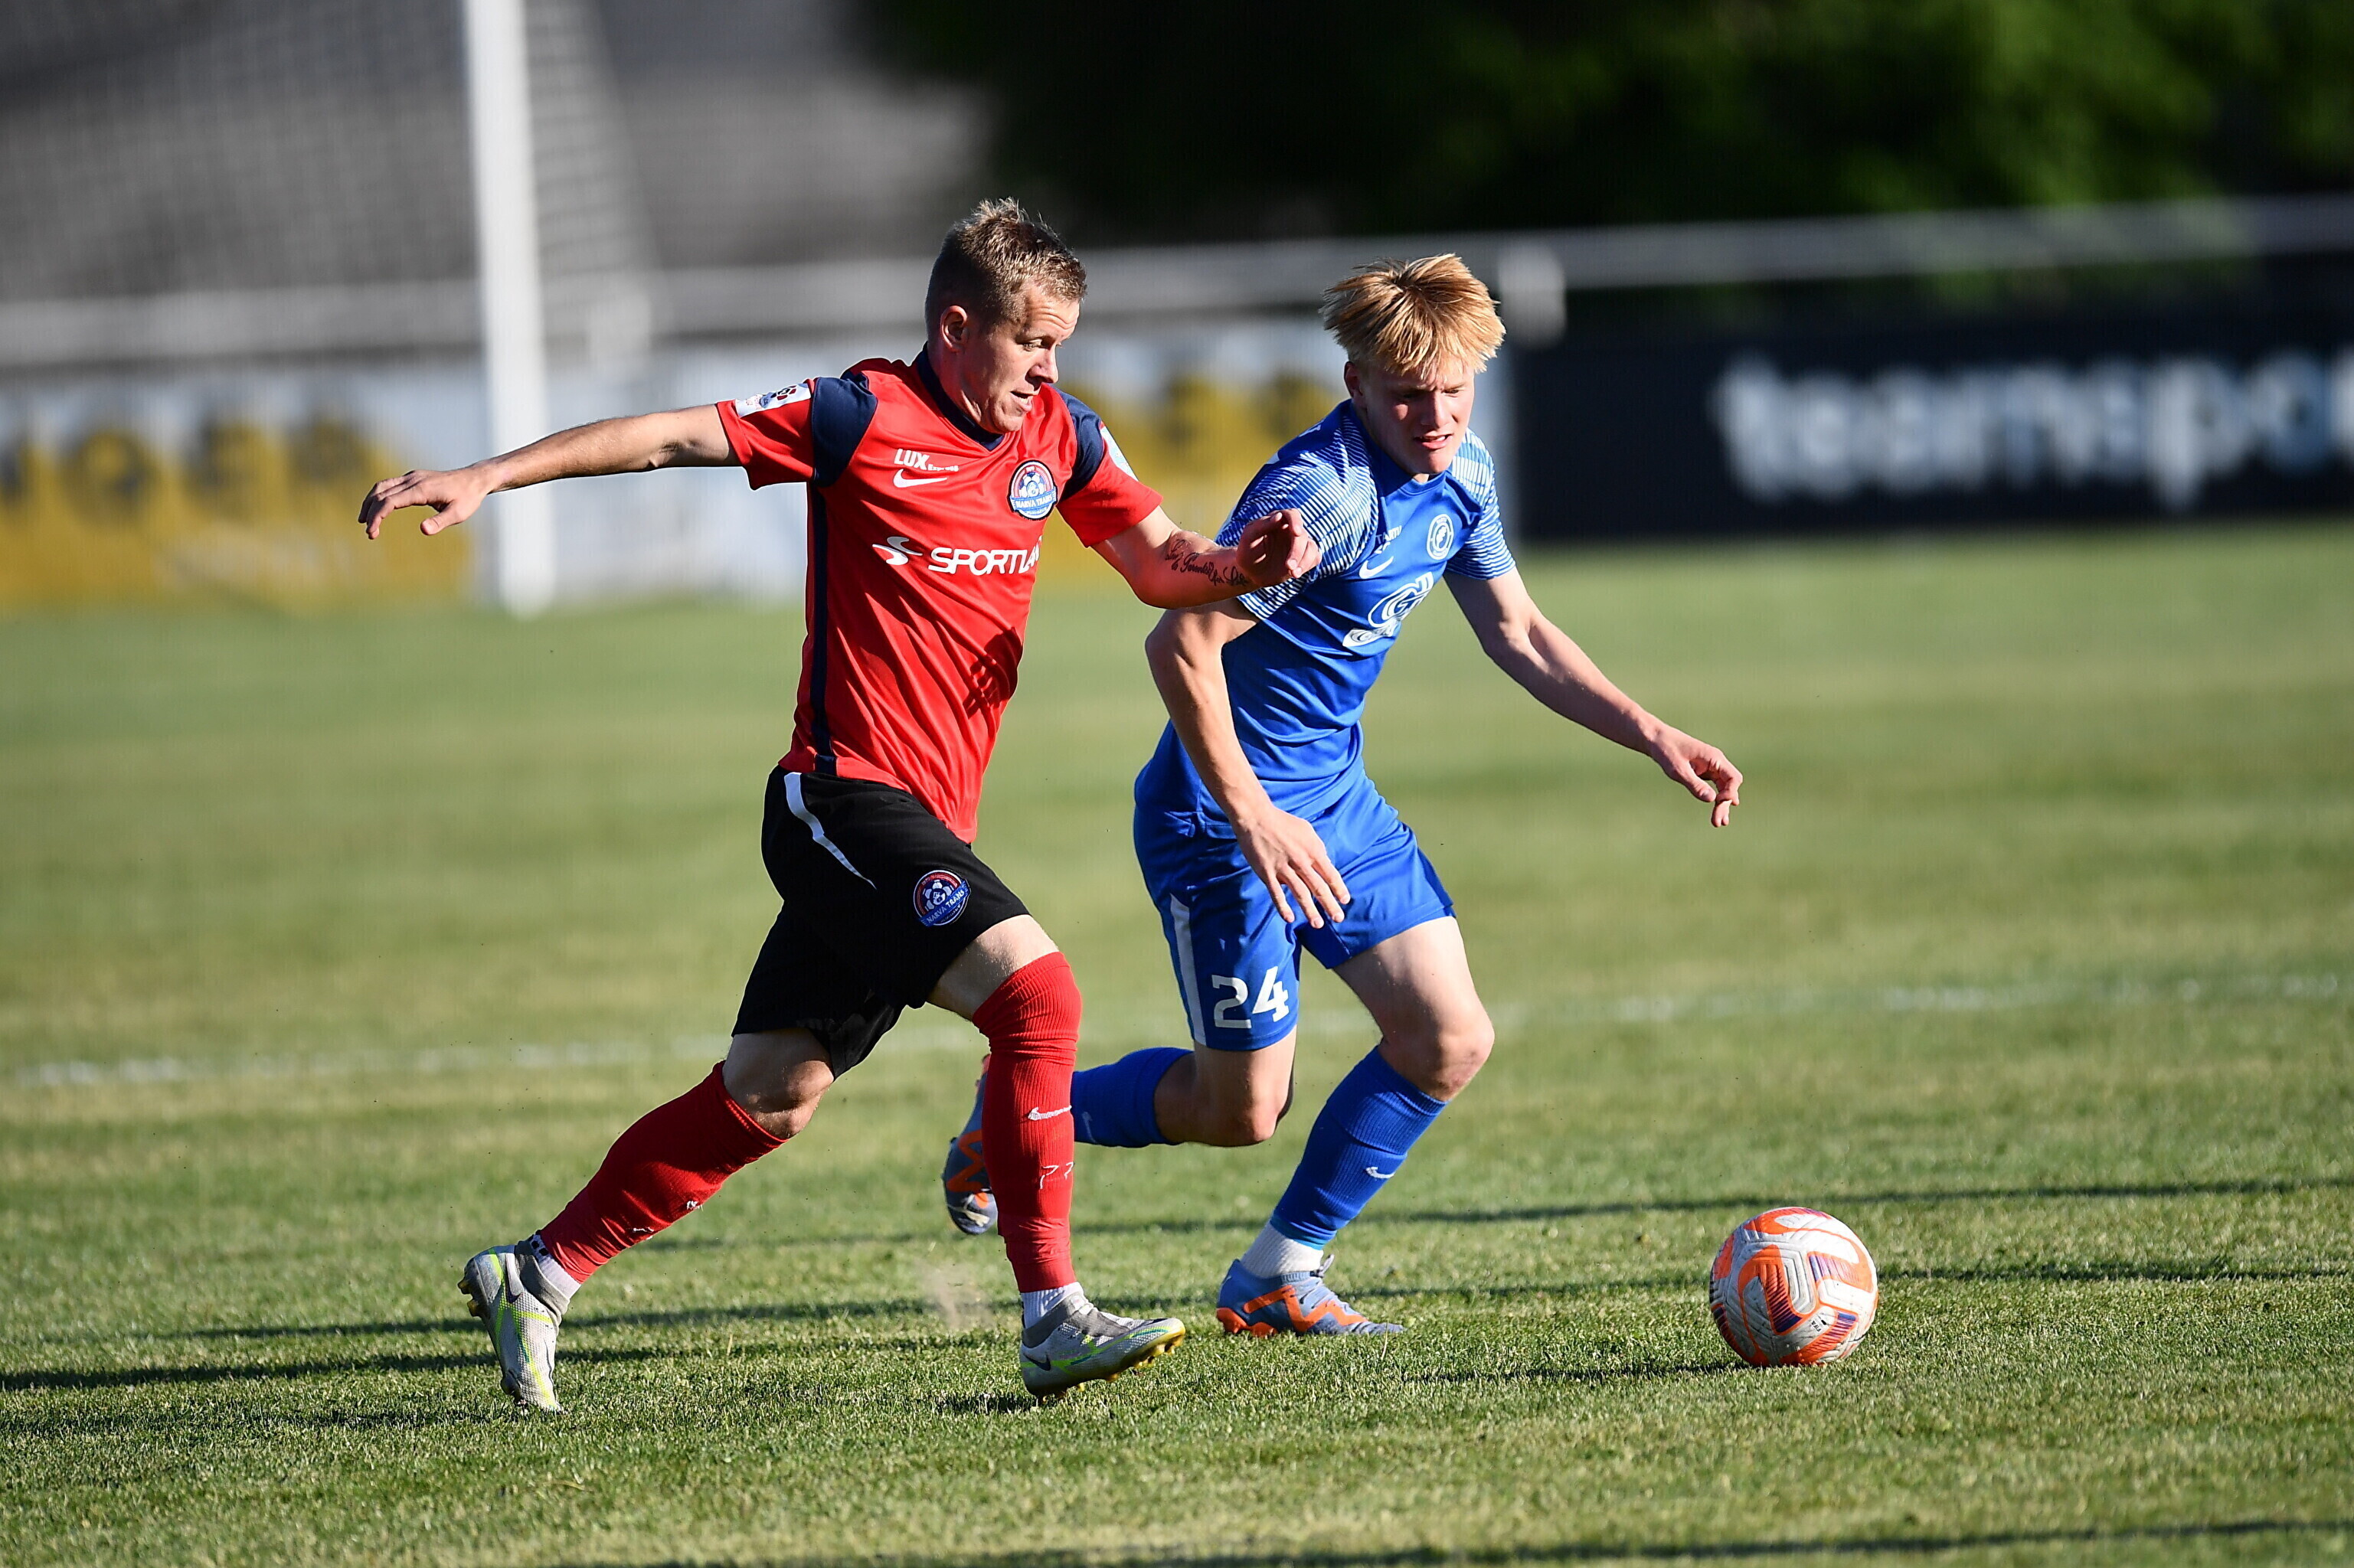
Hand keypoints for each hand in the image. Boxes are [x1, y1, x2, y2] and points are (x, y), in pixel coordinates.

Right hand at [359, 466, 495, 539]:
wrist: (475, 479)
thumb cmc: (468, 498)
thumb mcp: (458, 514)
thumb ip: (440, 522)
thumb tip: (422, 530)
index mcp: (421, 489)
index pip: (390, 501)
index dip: (378, 516)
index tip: (372, 532)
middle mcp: (413, 480)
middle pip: (381, 494)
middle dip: (371, 513)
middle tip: (369, 533)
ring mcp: (412, 477)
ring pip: (382, 486)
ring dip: (370, 502)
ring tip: (364, 521)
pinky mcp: (413, 477)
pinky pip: (389, 485)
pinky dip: (379, 496)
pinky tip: (377, 508)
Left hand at [1230, 508, 1318, 588]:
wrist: (1250, 573)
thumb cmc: (1247, 552)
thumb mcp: (1249, 538)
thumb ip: (1262, 525)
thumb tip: (1279, 515)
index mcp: (1278, 520)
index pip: (1292, 515)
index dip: (1296, 522)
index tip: (1296, 533)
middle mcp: (1291, 530)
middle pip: (1302, 535)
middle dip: (1297, 551)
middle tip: (1288, 566)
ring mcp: (1299, 543)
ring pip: (1311, 547)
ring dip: (1304, 561)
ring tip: (1292, 573)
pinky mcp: (1304, 557)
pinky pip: (1315, 557)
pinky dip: (1307, 565)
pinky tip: (1295, 574)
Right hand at [1233, 804, 1349, 927]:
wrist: (1256, 817)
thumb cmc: (1283, 822)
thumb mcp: (1307, 830)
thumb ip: (1317, 847)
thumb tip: (1324, 861)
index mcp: (1312, 850)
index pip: (1330, 874)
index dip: (1339, 889)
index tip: (1345, 901)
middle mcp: (1300, 861)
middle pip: (1318, 887)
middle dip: (1330, 905)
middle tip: (1338, 919)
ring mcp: (1283, 868)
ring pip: (1300, 893)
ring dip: (1310, 910)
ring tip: (1318, 924)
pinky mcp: (1267, 873)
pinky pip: (1276, 893)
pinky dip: (1283, 907)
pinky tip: (1290, 918)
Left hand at [1650, 727, 1741, 826]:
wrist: (1657, 740)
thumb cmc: (1667, 751)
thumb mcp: (1678, 770)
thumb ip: (1694, 784)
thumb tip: (1712, 799)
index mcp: (1714, 758)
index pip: (1733, 777)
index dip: (1730, 792)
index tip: (1718, 803)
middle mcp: (1716, 762)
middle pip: (1730, 785)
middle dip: (1725, 803)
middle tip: (1718, 823)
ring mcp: (1711, 767)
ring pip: (1724, 788)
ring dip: (1722, 804)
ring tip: (1719, 823)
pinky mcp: (1704, 772)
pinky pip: (1716, 786)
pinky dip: (1715, 798)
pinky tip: (1716, 810)